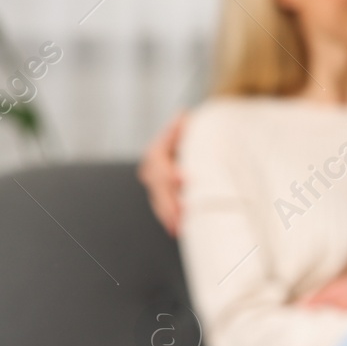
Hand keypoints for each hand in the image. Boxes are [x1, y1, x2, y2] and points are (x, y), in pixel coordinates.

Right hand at [139, 111, 186, 235]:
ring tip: (178, 227)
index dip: (168, 171)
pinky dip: (169, 219)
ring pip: (157, 200)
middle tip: (181, 214)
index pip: (159, 161)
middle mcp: (152, 168)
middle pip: (157, 186)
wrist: (194, 144)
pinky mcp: (164, 196)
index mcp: (157, 150)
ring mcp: (156, 184)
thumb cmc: (194, 134)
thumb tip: (181, 115)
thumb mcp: (190, 126)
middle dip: (168, 201)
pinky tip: (176, 230)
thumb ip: (183, 124)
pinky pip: (163, 208)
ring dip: (168, 214)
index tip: (182, 179)